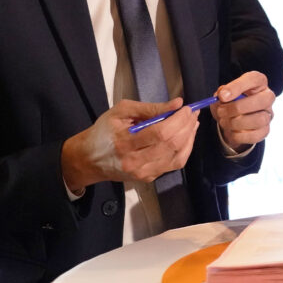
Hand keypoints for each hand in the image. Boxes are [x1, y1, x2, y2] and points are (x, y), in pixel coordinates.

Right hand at [61, 98, 198, 191]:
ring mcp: (143, 172)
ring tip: (192, 123)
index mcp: (125, 142)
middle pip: (171, 145)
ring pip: (177, 157)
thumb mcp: (121, 111)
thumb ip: (149, 108)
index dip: (178, 120)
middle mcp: (135, 161)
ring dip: (190, 137)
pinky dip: (185, 149)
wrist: (89, 159)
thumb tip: (176, 104)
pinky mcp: (149, 178)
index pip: (160, 133)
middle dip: (187, 126)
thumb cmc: (104, 131)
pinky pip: (175, 164)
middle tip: (193, 113)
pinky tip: (186, 136)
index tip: (187, 108)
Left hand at [210, 71, 275, 151]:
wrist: (231, 120)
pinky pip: (255, 135)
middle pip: (263, 100)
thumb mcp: (223, 94)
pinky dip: (238, 135)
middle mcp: (267, 97)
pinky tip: (231, 130)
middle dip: (238, 108)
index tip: (222, 96)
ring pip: (259, 120)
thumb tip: (222, 95)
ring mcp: (268, 114)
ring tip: (223, 121)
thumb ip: (222, 92)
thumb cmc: (229, 102)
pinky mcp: (265, 130)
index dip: (238, 87)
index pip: (254, 79)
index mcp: (258, 82)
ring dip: (236, 122)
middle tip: (221, 111)